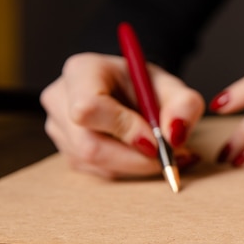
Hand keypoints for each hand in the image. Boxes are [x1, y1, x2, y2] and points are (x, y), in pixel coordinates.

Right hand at [40, 52, 204, 178]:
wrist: (132, 90)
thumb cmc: (147, 85)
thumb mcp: (173, 87)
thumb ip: (184, 105)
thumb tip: (175, 137)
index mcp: (82, 71)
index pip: (88, 108)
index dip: (124, 129)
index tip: (157, 139)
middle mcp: (61, 99)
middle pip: (89, 146)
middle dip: (136, 159)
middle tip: (170, 156)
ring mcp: (59, 129)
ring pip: (96, 164)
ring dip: (137, 165)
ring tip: (164, 152)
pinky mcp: (68, 152)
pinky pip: (99, 172)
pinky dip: (130, 169)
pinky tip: (148, 157)